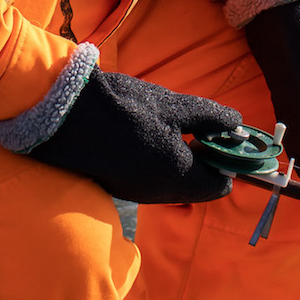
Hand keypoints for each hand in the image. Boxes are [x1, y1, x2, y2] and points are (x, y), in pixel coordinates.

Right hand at [30, 70, 241, 204]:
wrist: (62, 114)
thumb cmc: (124, 106)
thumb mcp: (174, 106)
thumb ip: (210, 118)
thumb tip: (237, 124)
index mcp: (179, 176)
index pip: (221, 185)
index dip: (229, 161)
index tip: (225, 136)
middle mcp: (160, 193)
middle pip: (197, 186)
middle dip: (205, 159)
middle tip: (200, 127)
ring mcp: (136, 193)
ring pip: (173, 184)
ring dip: (181, 160)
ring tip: (173, 126)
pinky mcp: (117, 186)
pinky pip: (150, 181)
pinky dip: (158, 163)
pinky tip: (147, 135)